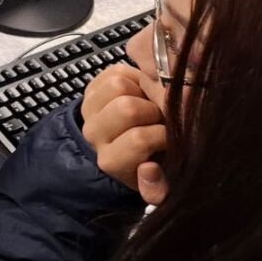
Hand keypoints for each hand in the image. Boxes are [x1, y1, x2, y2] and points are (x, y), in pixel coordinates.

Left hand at [80, 63, 170, 204]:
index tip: (171, 139)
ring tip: (151, 105)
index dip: (163, 134)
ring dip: (142, 91)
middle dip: (154, 110)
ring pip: (119, 85)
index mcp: (112, 161)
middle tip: (162, 119)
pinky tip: (140, 93)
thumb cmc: (150, 162)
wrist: (124, 144)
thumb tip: (148, 169)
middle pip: (127, 108)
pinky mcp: (92, 89)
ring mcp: (90, 110)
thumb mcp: (159, 185)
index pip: (139, 139)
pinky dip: (134, 77)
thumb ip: (159, 189)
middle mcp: (94, 135)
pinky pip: (115, 71)